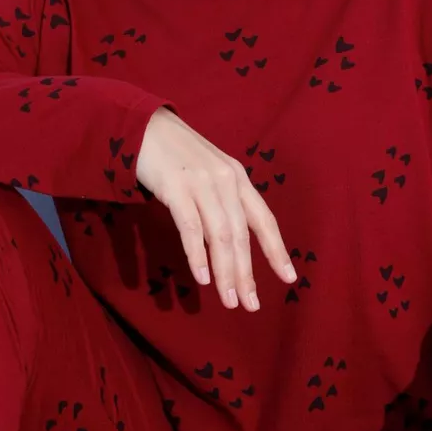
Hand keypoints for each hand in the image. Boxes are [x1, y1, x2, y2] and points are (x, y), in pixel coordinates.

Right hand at [136, 107, 296, 310]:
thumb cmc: (176, 154)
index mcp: (238, 179)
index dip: (276, 250)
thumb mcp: (209, 172)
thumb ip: (223, 199)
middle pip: (241, 235)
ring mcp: (202, 183)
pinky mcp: (176, 187)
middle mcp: (226, 181)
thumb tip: (233, 239)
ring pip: (220, 236)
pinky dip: (198, 254)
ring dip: (226, 272)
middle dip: (247, 273)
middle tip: (250, 305)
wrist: (142, 125)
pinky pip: (191, 227)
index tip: (289, 278)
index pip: (264, 220)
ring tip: (229, 300)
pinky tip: (202, 277)